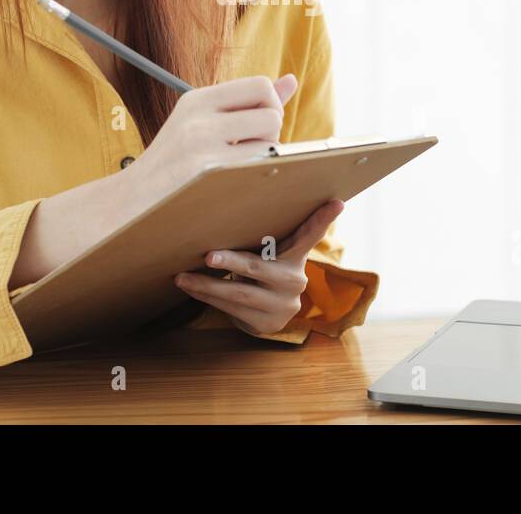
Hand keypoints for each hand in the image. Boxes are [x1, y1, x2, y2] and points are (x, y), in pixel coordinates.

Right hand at [126, 73, 297, 203]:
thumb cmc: (173, 163)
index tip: (260, 127)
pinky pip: (257, 171)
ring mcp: (201, 147)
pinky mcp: (206, 176)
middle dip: (272, 136)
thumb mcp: (201, 123)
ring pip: (270, 146)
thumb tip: (292, 80)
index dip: (272, 106)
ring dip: (266, 162)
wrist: (130, 202)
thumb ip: (247, 103)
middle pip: (272, 115)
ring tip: (241, 171)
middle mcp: (199, 118)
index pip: (261, 85)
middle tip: (250, 153)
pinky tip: (239, 186)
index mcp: (198, 100)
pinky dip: (258, 180)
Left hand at [174, 199, 345, 335]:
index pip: (309, 235)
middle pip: (259, 269)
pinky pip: (230, 309)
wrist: (272, 314)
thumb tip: (237, 197)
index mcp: (296, 257)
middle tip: (210, 256)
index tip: (337, 202)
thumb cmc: (266, 270)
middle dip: (232, 263)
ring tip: (183, 276)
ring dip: (206, 285)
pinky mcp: (266, 323)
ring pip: (238, 293)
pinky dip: (207, 297)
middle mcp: (294, 280)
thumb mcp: (273, 253)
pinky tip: (189, 287)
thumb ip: (269, 237)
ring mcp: (281, 305)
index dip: (323, 219)